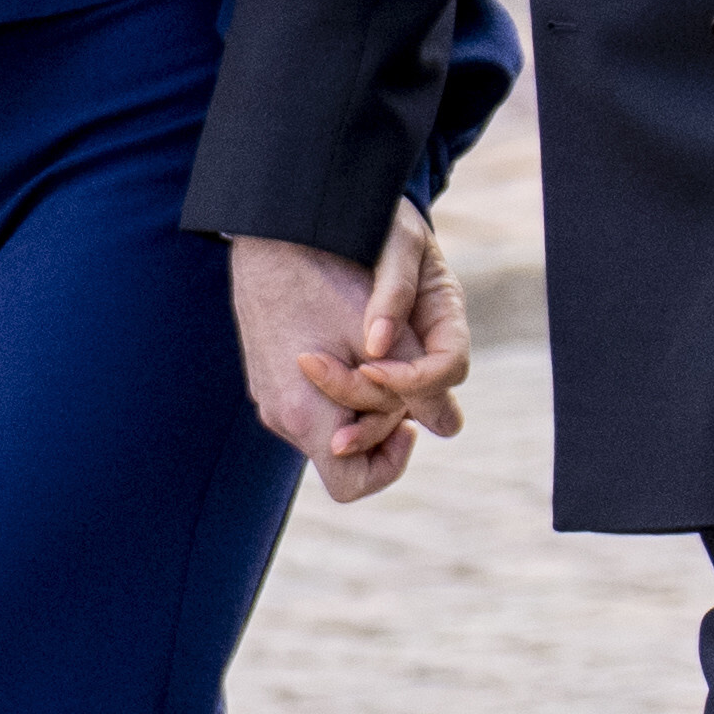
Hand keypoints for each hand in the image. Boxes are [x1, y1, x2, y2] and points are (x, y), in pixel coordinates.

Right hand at [226, 212, 472, 503]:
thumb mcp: (387, 335)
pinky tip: (349, 341)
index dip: (390, 465)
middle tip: (399, 372)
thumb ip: (420, 388)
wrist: (273, 230)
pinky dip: (339, 386)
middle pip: (345, 454)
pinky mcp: (266, 378)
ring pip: (330, 424)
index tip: (408, 424)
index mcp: (308, 414)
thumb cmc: (330, 276)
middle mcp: (282, 416)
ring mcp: (269, 398)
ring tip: (376, 352)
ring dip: (362, 401)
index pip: (352, 484)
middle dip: (382, 421)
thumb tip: (447, 426)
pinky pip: (311, 402)